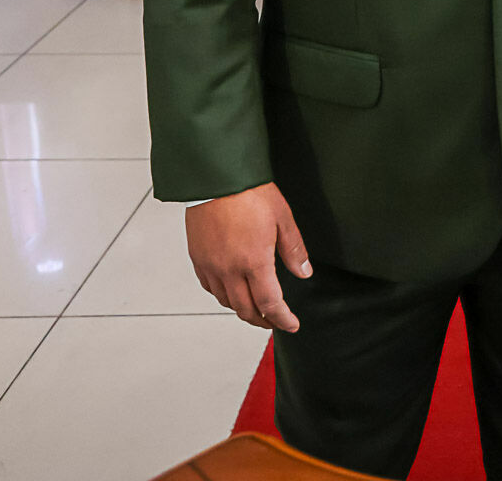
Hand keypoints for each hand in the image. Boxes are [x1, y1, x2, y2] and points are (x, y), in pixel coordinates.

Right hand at [184, 182, 310, 330]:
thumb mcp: (283, 218)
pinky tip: (232, 290)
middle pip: (246, 309)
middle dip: (263, 320)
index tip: (291, 324)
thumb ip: (293, 250)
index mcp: (254, 262)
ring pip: (226, 301)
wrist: (215, 177)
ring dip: (242, 309)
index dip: (282, 319)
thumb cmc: (249, 192)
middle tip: (275, 321)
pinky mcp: (197, 258)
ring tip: (256, 308)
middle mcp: (229, 269)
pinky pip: (209, 287)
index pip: (269, 304)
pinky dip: (223, 295)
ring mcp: (210, 265)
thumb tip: (304, 272)